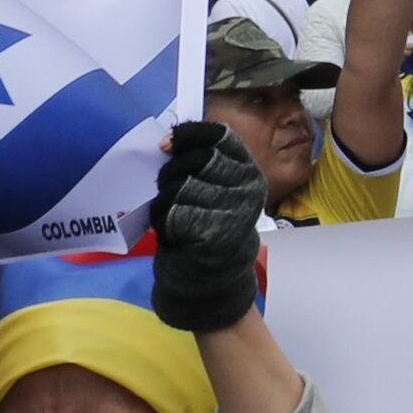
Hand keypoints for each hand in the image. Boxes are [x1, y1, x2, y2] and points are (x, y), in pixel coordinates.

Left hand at [149, 119, 268, 331]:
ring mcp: (234, 210)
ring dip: (165, 199)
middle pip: (195, 159)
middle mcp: (248, 187)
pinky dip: (163, 220)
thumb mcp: (215, 187)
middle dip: (171, 172)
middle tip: (169, 190)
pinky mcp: (214, 232)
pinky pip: (172, 211)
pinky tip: (173, 231)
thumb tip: (166, 142)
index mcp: (249, 171)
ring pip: (180, 185)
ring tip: (174, 214)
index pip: (219, 136)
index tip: (167, 145)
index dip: (189, 135)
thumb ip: (200, 161)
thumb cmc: (208, 224)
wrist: (214, 277)